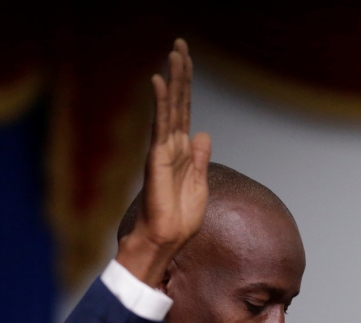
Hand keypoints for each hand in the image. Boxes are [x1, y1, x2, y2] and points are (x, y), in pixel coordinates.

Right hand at [117, 39, 210, 286]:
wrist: (166, 240)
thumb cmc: (180, 219)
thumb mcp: (200, 183)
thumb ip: (200, 158)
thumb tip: (203, 135)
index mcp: (183, 151)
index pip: (185, 111)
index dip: (187, 86)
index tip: (187, 61)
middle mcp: (171, 145)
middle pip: (177, 102)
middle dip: (180, 73)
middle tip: (180, 45)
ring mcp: (163, 150)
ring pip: (169, 107)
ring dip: (173, 79)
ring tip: (175, 53)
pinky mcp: (157, 158)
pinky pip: (160, 125)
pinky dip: (160, 102)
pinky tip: (159, 81)